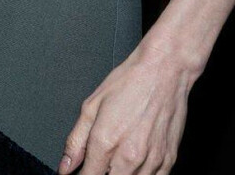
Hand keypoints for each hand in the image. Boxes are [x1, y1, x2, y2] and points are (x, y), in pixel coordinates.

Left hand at [60, 45, 191, 173]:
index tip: (82, 172)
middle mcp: (129, 156)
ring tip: (117, 161)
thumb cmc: (130, 82)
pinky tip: (135, 166)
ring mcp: (151, 160)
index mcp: (106, 142)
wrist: (164, 70)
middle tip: (100, 163)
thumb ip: (76, 140)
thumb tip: (65, 165)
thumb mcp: (92, 106)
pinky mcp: (169, 160)